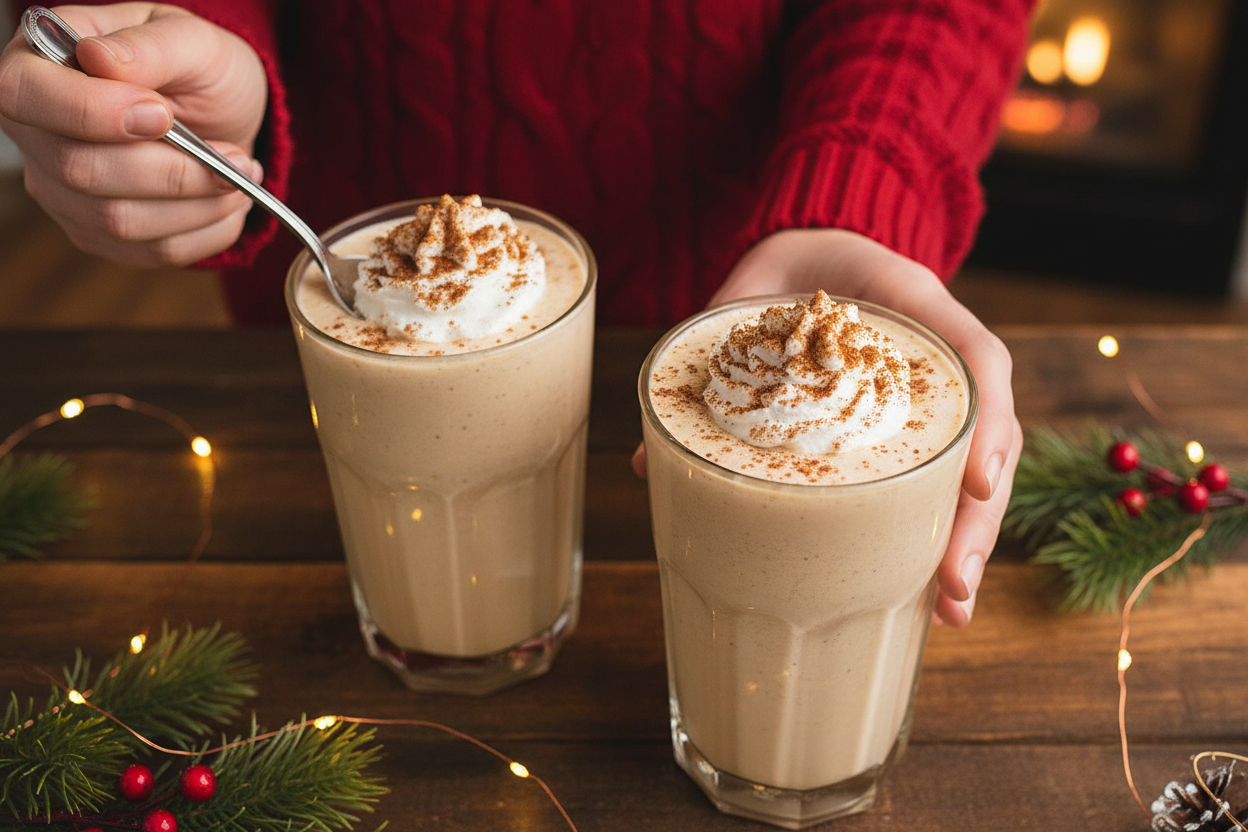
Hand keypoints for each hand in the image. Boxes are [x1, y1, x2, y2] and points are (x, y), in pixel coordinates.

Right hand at [0, 3, 266, 266]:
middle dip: (171, 169)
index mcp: (38, 64)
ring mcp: (61, 190)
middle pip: (78, 169)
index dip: (92, 112)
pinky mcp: (98, 233)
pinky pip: (149, 251)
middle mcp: (36, 132)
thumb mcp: (190, 39)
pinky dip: (205, 231)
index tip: (162, 114)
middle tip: (233, 156)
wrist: (225, 115)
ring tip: (240, 176)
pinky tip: (228, 203)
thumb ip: (150, 47)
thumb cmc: (199, 69)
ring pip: (118, 220)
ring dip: (197, 204)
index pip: (24, 95)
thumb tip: (100, 59)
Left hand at [633, 227, 1021, 625]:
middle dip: (976, 516)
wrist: (808, 260)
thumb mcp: (745, 299)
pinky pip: (938, 479)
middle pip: (986, 437)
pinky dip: (936, 534)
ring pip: (975, 469)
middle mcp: (939, 359)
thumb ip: (706, 365)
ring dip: (966, 541)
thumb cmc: (784, 277)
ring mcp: (933, 399)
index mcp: (915, 306)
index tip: (974, 485)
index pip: (977, 358)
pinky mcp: (912, 431)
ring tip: (949, 611)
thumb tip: (645, 462)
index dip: (985, 423)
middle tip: (954, 586)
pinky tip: (931, 597)